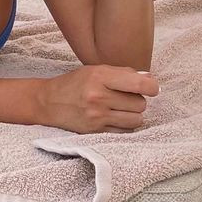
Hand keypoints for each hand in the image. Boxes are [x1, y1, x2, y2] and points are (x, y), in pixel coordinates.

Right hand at [37, 64, 158, 133]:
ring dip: (133, 114)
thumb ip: (123, 73)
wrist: (49, 102)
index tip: (152, 88)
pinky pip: (126, 131)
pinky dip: (125, 125)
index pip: (138, 84)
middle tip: (125, 96)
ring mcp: (98, 117)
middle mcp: (99, 97)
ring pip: (136, 120)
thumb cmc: (75, 83)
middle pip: (140, 104)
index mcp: (100, 76)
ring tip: (121, 108)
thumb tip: (150, 79)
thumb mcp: (96, 70)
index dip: (152, 86)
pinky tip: (115, 118)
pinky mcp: (97, 132)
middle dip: (137, 100)